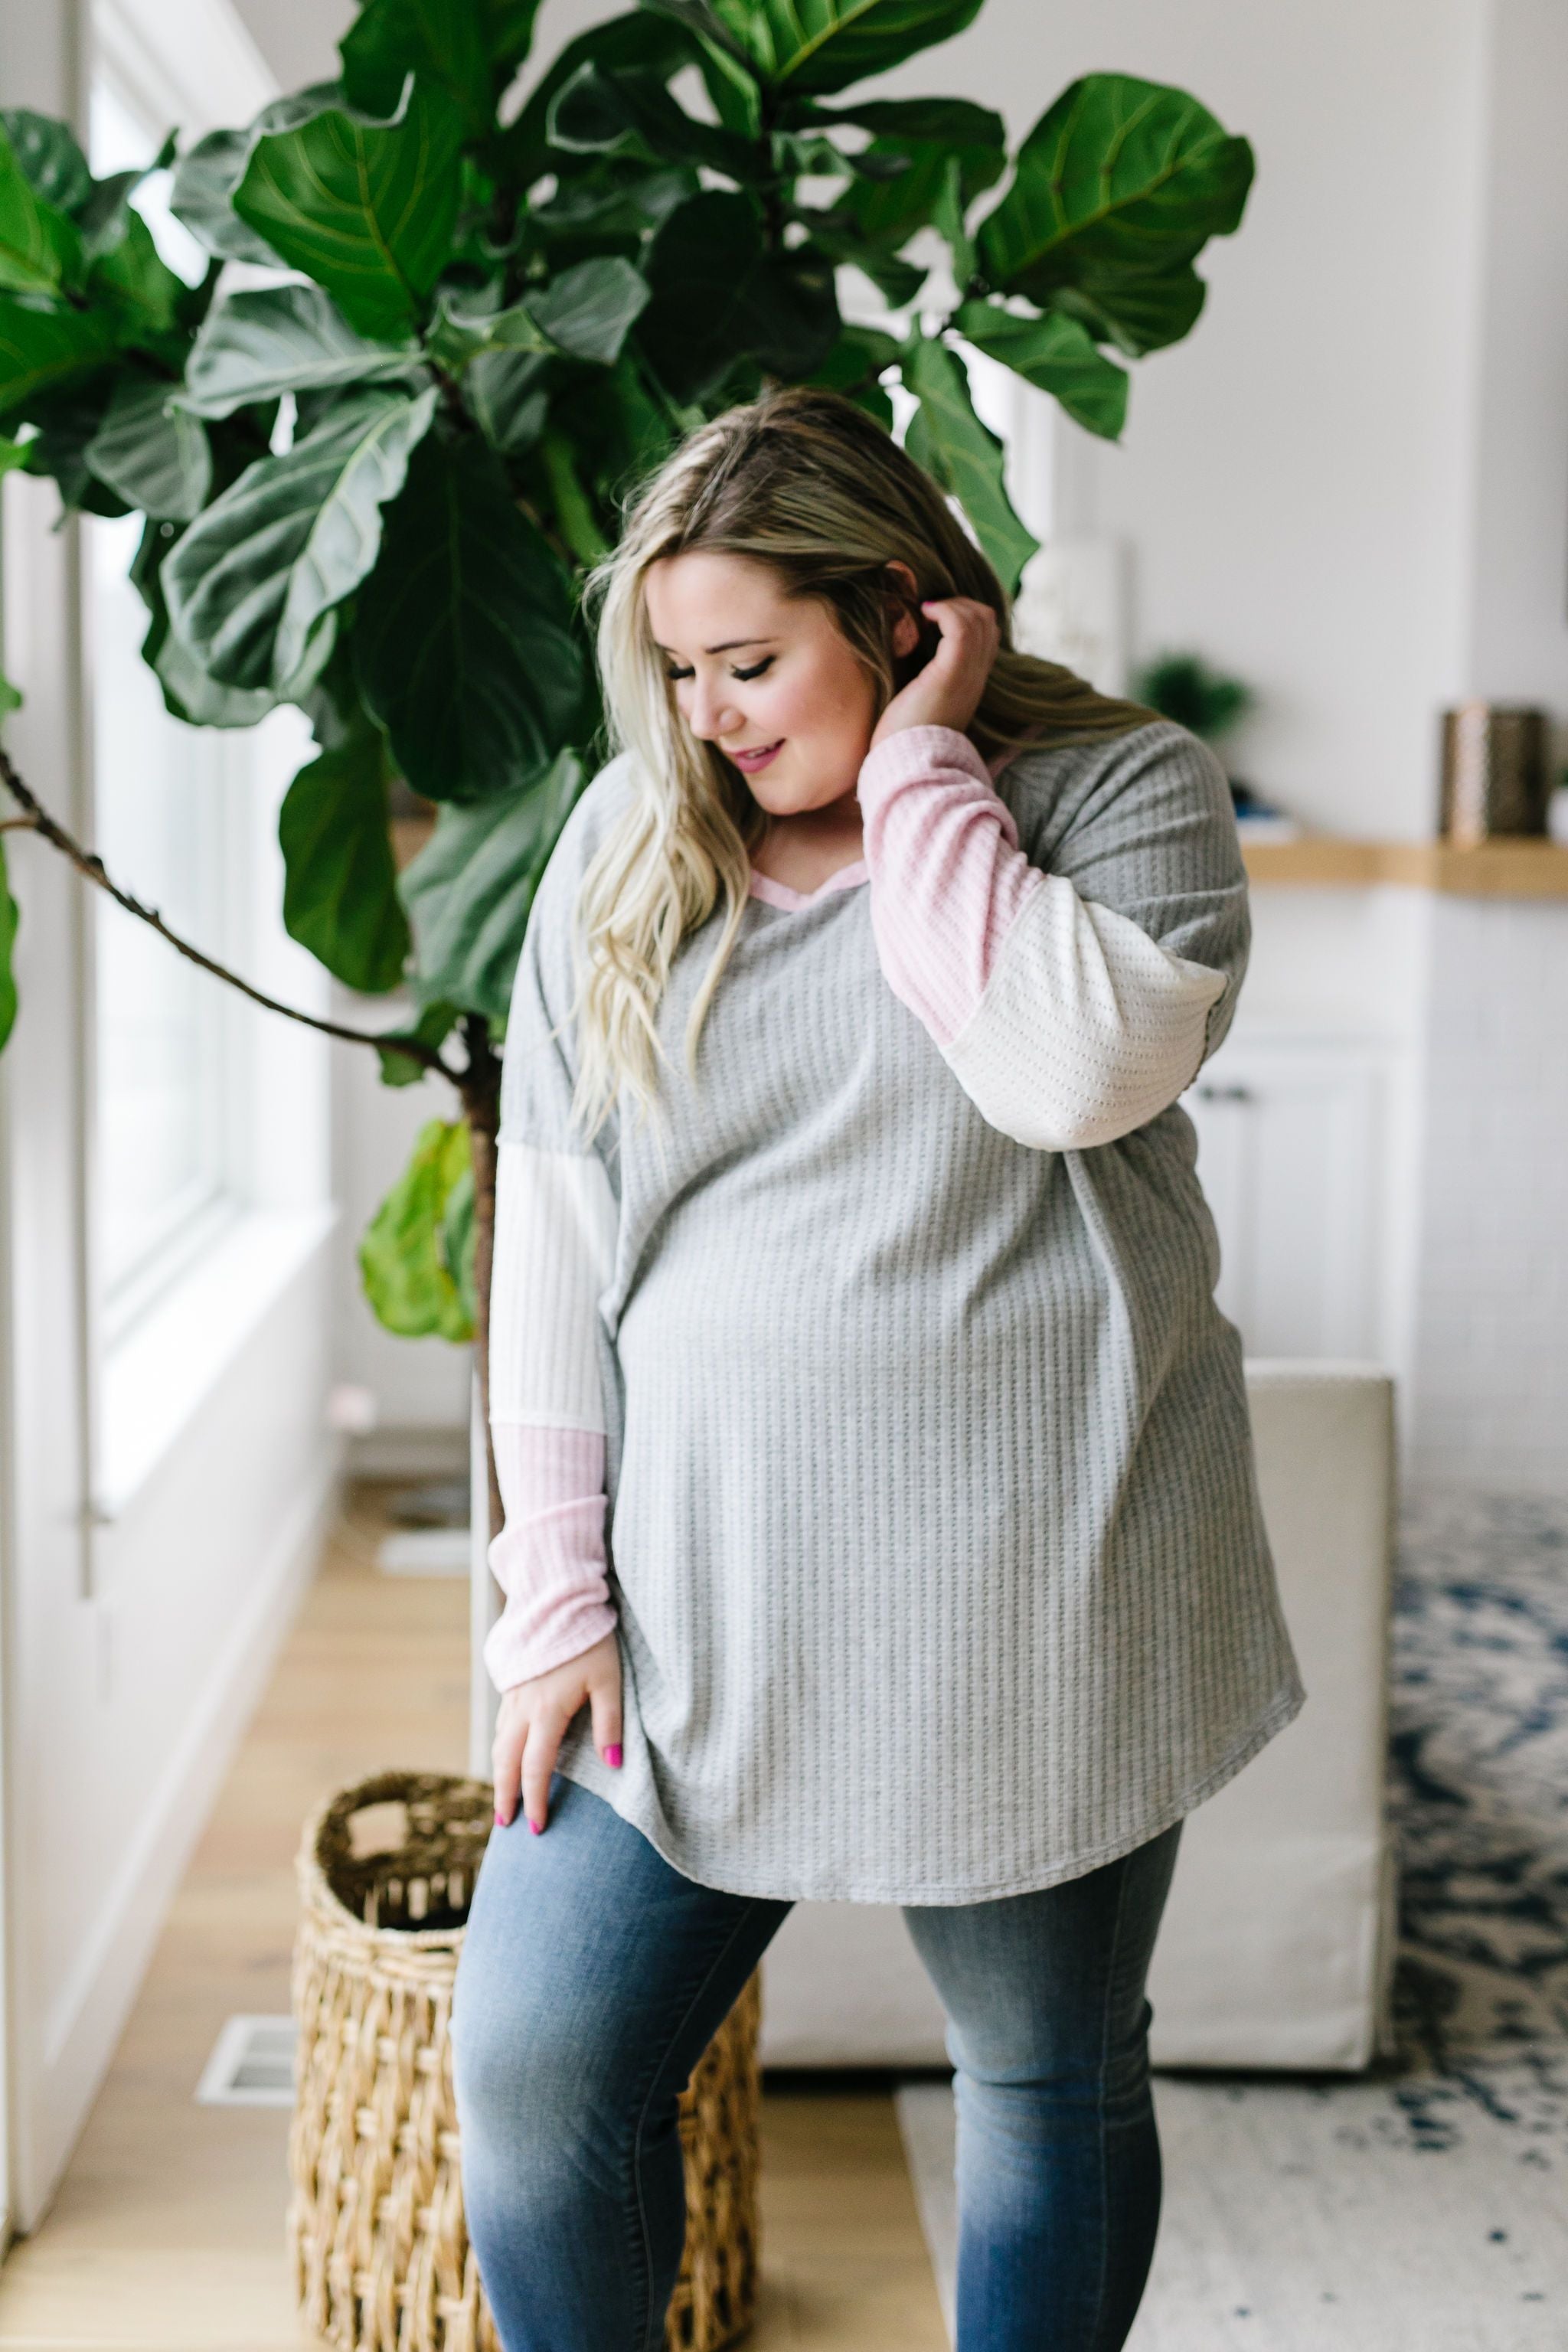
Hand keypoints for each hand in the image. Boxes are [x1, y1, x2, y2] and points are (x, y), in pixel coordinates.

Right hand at [492, 1629, 622, 1832]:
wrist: (556, 1599)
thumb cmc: (590, 1639)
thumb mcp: (609, 1680)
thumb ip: (610, 1723)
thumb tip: (614, 1764)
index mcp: (548, 1711)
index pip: (536, 1768)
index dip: (536, 1800)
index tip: (537, 1828)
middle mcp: (524, 1708)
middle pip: (507, 1762)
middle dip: (505, 1796)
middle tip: (506, 1826)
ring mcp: (514, 1696)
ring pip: (499, 1744)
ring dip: (498, 1774)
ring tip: (502, 1800)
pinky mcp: (512, 1684)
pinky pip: (500, 1724)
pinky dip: (500, 1748)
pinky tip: (505, 1756)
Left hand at [870, 595, 999, 749]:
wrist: (905, 766)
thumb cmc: (901, 740)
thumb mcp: (916, 704)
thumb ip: (921, 682)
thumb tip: (902, 660)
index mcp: (968, 685)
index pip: (986, 637)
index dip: (965, 617)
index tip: (932, 618)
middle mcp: (975, 678)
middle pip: (987, 622)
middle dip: (960, 605)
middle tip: (929, 611)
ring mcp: (967, 675)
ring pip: (979, 619)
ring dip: (951, 604)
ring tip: (926, 611)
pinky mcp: (951, 674)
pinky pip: (961, 627)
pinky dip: (945, 610)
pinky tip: (924, 613)